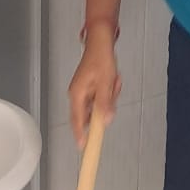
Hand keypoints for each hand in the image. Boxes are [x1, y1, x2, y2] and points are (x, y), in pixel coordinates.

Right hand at [68, 28, 120, 145]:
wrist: (100, 42)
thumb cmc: (101, 58)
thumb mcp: (106, 82)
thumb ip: (105, 103)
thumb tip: (106, 121)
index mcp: (77, 94)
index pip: (77, 121)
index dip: (80, 135)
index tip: (83, 147)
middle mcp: (78, 95)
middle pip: (91, 114)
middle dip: (105, 106)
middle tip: (111, 89)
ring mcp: (84, 92)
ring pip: (99, 106)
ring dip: (109, 96)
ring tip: (112, 81)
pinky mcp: (90, 89)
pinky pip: (101, 98)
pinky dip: (109, 92)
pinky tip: (111, 81)